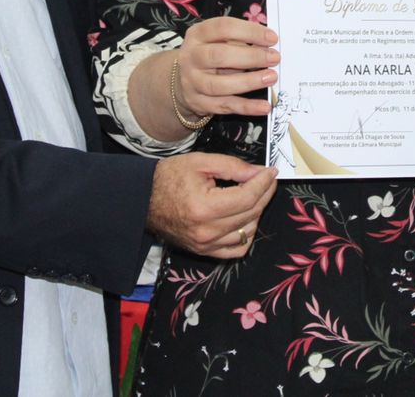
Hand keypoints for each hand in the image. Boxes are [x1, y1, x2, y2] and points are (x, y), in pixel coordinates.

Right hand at [147, 152, 277, 258]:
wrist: (143, 199)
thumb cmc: (169, 177)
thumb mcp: (200, 162)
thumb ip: (233, 167)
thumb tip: (259, 173)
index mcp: (204, 208)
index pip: (247, 197)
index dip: (263, 182)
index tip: (271, 171)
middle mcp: (206, 231)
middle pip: (250, 214)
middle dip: (264, 194)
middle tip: (267, 179)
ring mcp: (205, 245)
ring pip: (247, 233)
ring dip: (257, 213)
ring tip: (255, 195)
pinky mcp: (204, 251)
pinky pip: (236, 250)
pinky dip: (246, 235)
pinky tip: (246, 218)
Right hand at [178, 17, 279, 119]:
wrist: (183, 81)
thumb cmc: (210, 55)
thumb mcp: (219, 41)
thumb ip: (240, 41)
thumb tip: (267, 46)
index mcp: (198, 34)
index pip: (223, 28)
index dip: (250, 32)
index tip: (272, 38)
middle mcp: (191, 57)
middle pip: (219, 55)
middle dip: (251, 57)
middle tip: (274, 58)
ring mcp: (193, 82)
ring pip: (220, 84)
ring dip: (249, 82)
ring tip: (271, 77)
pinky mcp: (200, 103)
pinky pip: (225, 106)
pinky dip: (247, 107)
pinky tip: (264, 106)